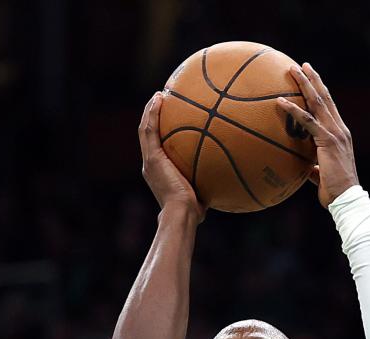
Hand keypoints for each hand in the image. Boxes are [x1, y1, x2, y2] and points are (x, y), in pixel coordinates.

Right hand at [139, 93, 204, 220]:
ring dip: (150, 110)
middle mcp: (150, 165)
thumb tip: (224, 181)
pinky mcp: (152, 158)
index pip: (156, 147)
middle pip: (147, 135)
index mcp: (159, 172)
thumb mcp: (202, 195)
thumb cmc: (193, 212)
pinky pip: (150, 130)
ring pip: (145, 129)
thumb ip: (207, 184)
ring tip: (158, 94)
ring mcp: (150, 161)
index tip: (169, 118)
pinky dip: (152, 113)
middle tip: (162, 100)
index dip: (159, 131)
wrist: (182, 213)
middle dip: (152, 116)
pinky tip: (159, 98)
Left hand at [276, 63, 358, 208]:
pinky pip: (307, 121)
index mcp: (340, 134)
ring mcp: (334, 133)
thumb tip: (305, 168)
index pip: (329, 107)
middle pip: (325, 97)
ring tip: (293, 70)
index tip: (311, 77)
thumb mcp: (322, 175)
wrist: (346, 198)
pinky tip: (280, 102)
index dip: (320, 91)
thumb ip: (313, 167)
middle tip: (302, 64)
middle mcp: (339, 129)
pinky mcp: (327, 141)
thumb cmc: (334, 191)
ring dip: (305, 84)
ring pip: (317, 102)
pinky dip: (293, 110)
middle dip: (313, 79)